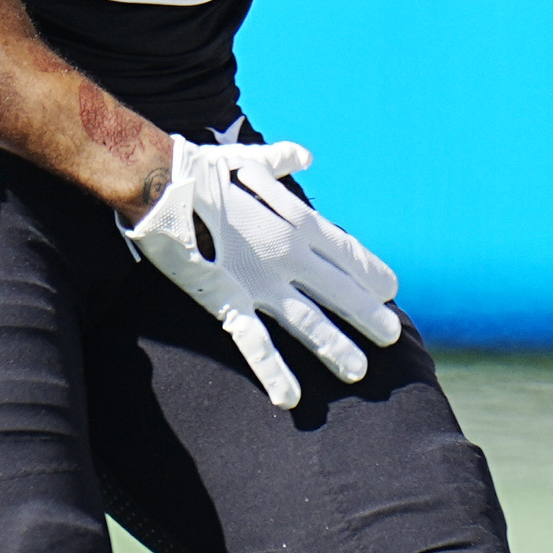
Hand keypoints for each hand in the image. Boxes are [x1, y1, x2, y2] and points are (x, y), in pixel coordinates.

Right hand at [121, 138, 401, 411]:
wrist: (161, 183)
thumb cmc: (201, 168)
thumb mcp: (249, 157)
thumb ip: (281, 160)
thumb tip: (304, 154)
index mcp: (298, 221)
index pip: (347, 253)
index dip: (371, 273)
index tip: (391, 289)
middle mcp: (290, 255)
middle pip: (342, 292)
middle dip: (369, 315)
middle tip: (391, 336)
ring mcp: (262, 282)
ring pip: (310, 322)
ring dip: (336, 348)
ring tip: (359, 371)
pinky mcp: (229, 302)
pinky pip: (256, 343)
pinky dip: (275, 372)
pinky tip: (292, 398)